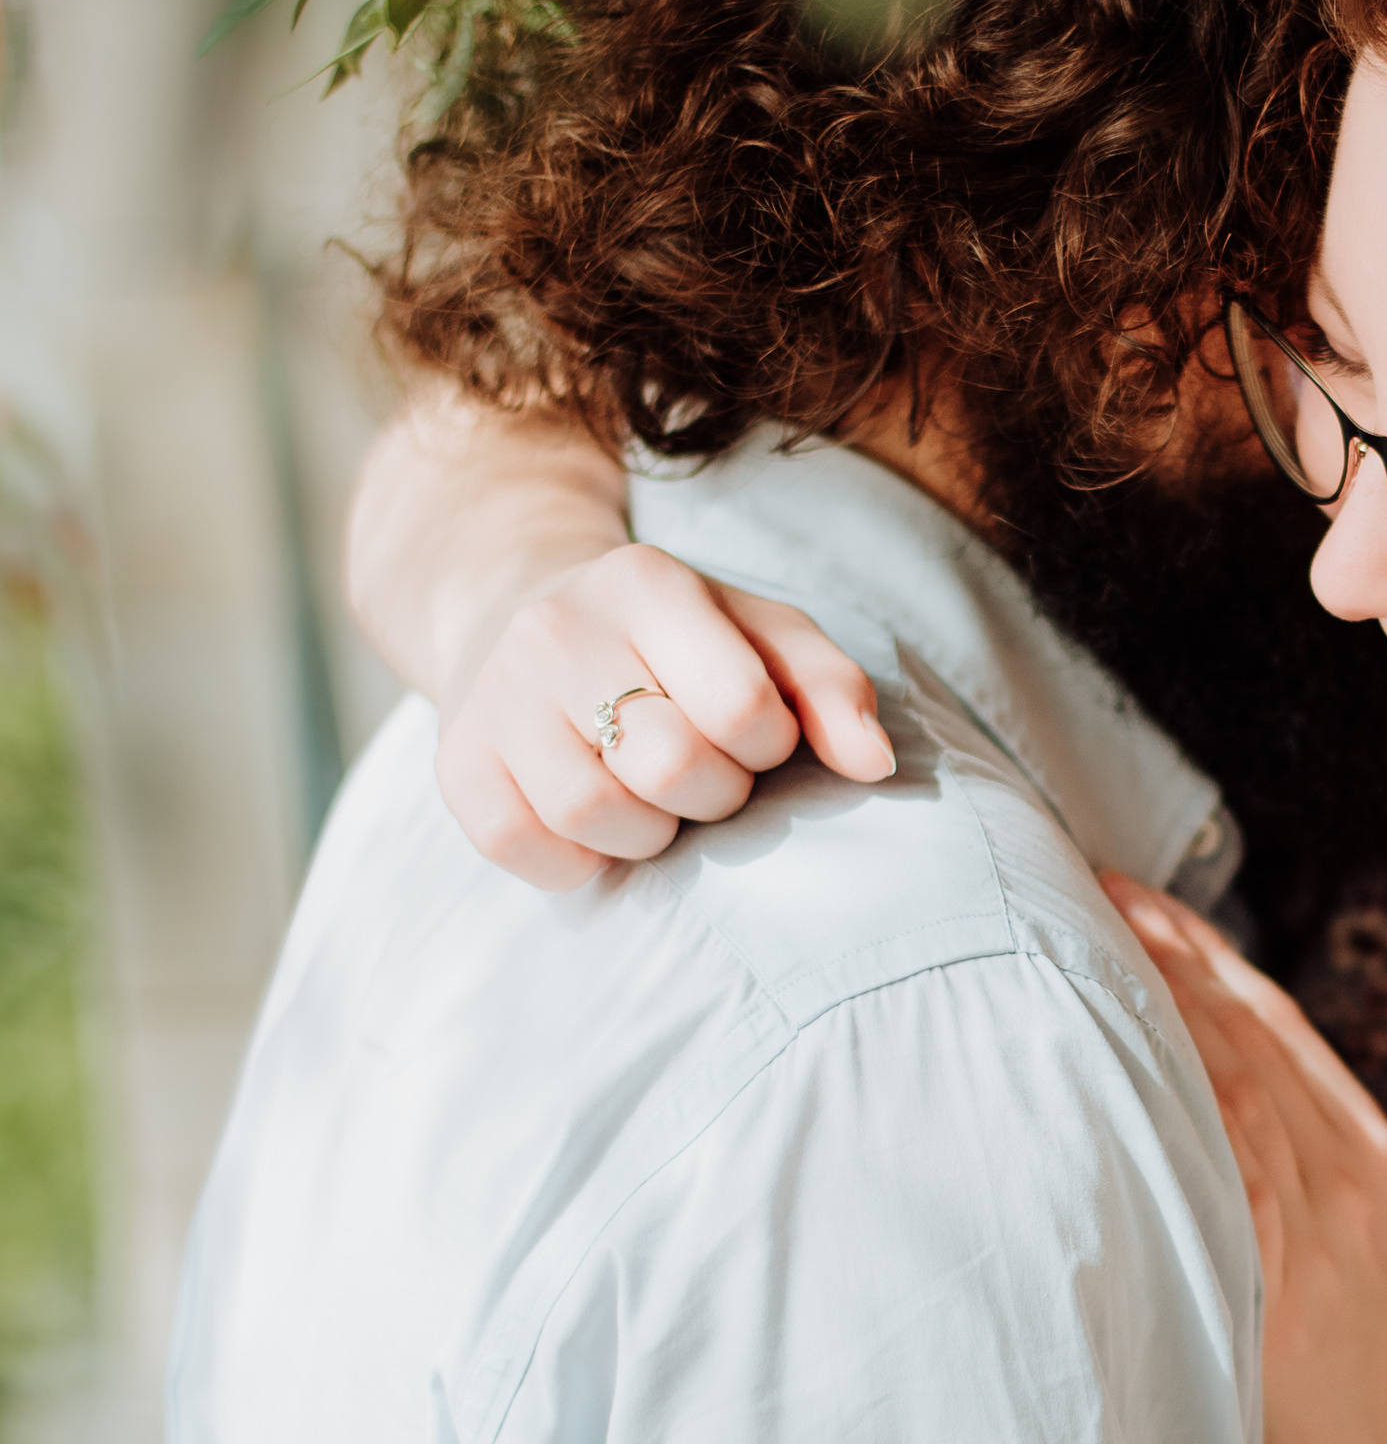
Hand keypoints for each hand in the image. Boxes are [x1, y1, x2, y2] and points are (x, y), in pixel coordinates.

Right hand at [437, 544, 894, 891]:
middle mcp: (556, 627)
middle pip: (671, 767)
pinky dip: (576, 861)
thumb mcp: (760, 636)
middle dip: (713, 795)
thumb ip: (830, 689)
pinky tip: (594, 826)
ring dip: (648, 833)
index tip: (755, 738)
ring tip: (649, 799)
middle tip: (703, 776)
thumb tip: (874, 765)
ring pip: (596, 816)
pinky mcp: (455, 762)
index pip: (741, 707)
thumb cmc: (672, 643)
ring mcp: (495, 695)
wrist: (519, 614)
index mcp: (647, 582)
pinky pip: (524, 848)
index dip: (767, 747)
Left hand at [1106, 880, 1386, 1443]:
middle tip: (1076, 879)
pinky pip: (1224, 1177)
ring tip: (1073, 938)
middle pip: (1239, 1032)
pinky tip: (1114, 1062)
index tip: (1131, 892)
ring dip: (1148, 1004)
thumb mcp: (1371, 1259)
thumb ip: (1304, 1182)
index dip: (1199, 948)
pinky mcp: (1282, 1292)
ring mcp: (1316, 1228)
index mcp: (1369, 1156)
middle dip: (1156, 948)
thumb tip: (1206, 1122)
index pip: (1274, 1021)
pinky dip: (1173, 1107)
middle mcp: (1344, 1173)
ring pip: (1226, 1084)